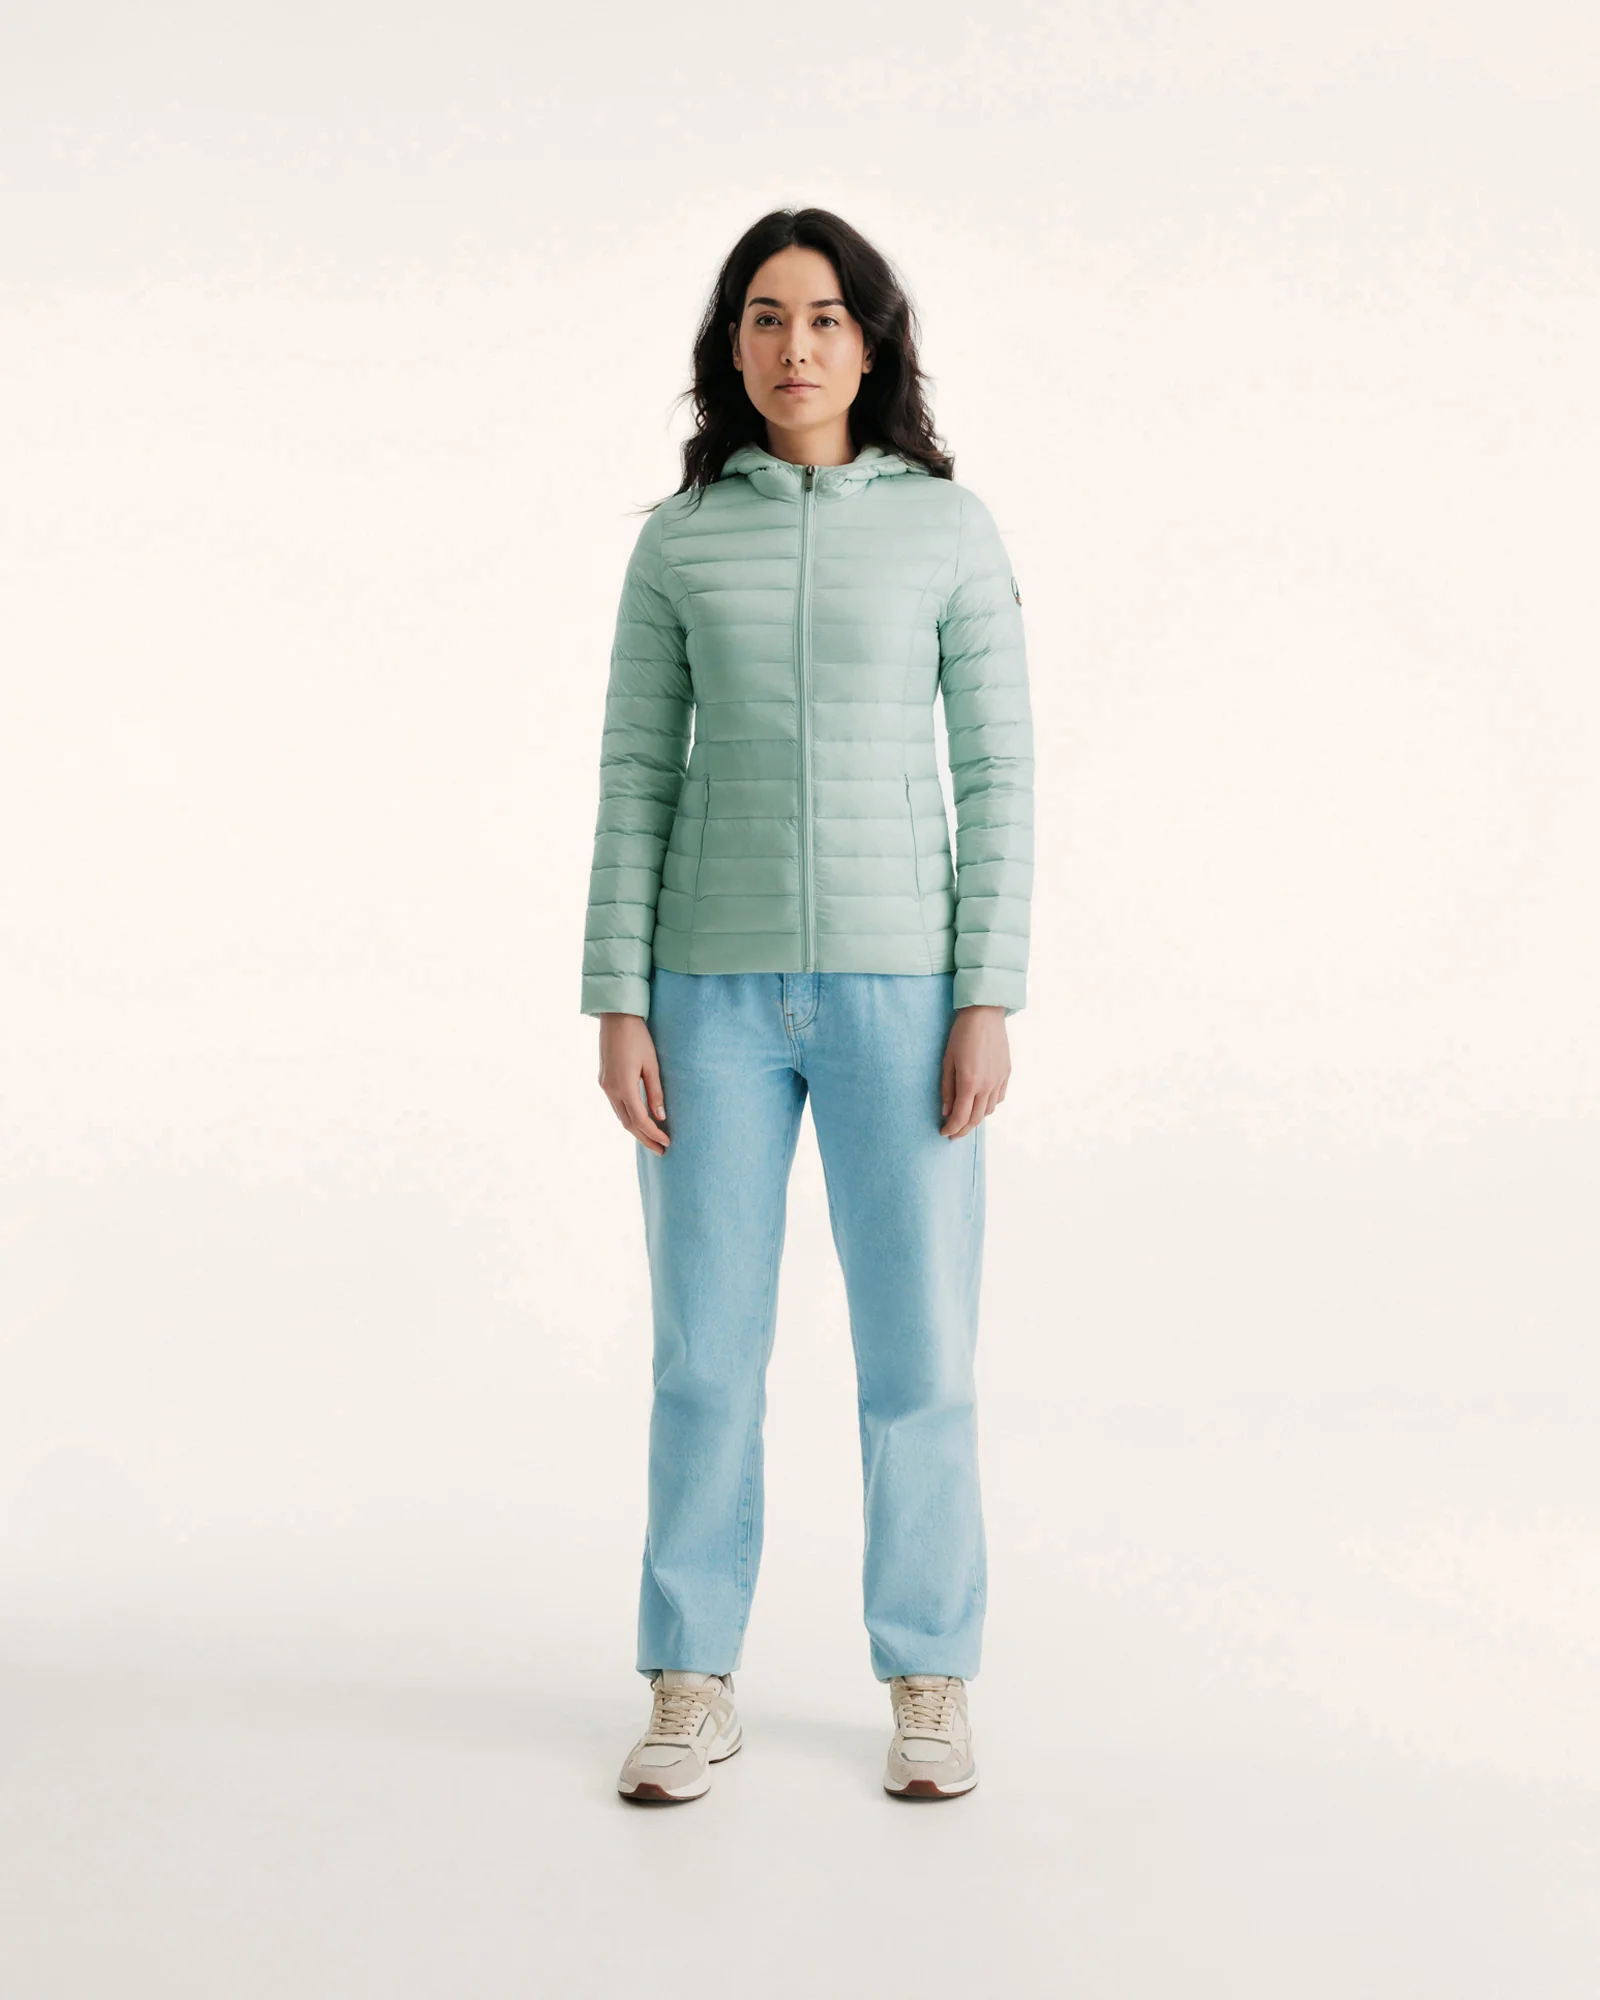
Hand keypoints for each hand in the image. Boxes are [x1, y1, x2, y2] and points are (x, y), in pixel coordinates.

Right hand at [597, 1012, 670, 1154]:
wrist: (616, 1017)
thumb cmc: (638, 1037)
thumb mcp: (652, 1064)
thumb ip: (655, 1092)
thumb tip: (660, 1117)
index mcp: (624, 1086)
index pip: (640, 1120)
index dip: (654, 1134)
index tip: (667, 1143)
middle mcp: (611, 1089)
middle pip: (628, 1124)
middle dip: (645, 1139)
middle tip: (661, 1151)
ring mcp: (605, 1085)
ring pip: (621, 1116)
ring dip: (636, 1130)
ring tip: (652, 1140)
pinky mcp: (604, 1080)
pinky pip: (617, 1106)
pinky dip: (629, 1117)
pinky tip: (639, 1121)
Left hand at [940, 1005, 1010, 1137]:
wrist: (984, 1015)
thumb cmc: (961, 1035)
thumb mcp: (947, 1061)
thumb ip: (947, 1088)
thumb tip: (946, 1111)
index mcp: (969, 1083)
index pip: (960, 1117)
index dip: (951, 1128)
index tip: (944, 1132)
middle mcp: (987, 1085)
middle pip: (976, 1118)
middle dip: (963, 1130)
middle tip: (953, 1134)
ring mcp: (999, 1080)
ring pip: (989, 1111)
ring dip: (976, 1120)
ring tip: (965, 1121)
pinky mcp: (1006, 1074)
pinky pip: (999, 1098)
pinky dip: (989, 1107)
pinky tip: (981, 1105)